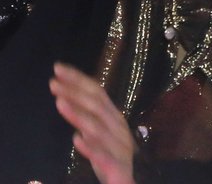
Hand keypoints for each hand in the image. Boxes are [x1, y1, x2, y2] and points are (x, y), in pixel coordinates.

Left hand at [49, 63, 135, 183]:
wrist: (126, 182)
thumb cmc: (109, 155)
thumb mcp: (98, 132)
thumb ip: (87, 116)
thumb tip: (66, 96)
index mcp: (113, 116)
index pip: (97, 91)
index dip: (78, 79)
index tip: (58, 69)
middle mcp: (118, 126)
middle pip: (96, 104)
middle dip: (74, 92)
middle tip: (53, 84)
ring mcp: (120, 145)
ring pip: (98, 127)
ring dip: (78, 114)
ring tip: (59, 104)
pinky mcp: (118, 166)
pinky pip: (103, 156)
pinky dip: (91, 147)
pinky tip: (77, 140)